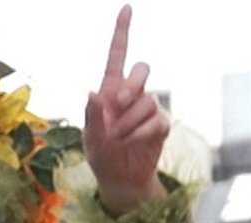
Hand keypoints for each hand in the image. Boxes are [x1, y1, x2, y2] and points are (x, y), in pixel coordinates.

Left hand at [84, 5, 169, 216]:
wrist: (120, 179)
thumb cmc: (101, 155)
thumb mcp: (89, 138)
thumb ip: (91, 116)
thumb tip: (93, 91)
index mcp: (110, 90)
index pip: (117, 55)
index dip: (122, 31)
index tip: (127, 8)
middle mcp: (131, 94)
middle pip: (141, 69)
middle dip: (133, 83)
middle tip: (119, 102)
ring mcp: (148, 108)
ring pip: (147, 100)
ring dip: (129, 122)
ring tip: (119, 138)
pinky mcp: (161, 123)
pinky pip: (156, 120)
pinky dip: (141, 133)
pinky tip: (133, 142)